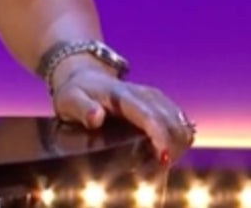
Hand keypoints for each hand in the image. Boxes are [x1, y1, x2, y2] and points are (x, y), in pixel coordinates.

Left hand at [50, 61, 195, 166]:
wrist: (86, 78)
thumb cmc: (77, 92)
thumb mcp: (69, 100)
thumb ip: (81, 108)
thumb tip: (96, 117)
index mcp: (122, 95)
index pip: (149, 116)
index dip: (160, 138)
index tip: (161, 159)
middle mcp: (145, 95)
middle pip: (172, 123)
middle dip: (169, 149)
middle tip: (151, 171)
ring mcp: (156, 100)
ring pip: (181, 125)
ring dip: (176, 148)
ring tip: (155, 165)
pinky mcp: (163, 106)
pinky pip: (182, 126)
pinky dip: (178, 143)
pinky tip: (161, 156)